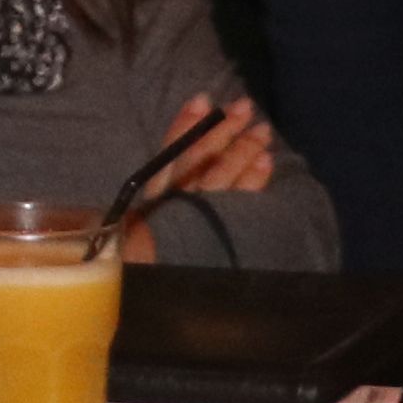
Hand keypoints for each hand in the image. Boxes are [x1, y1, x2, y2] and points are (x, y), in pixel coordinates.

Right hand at [117, 93, 275, 257]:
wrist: (152, 303)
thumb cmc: (139, 265)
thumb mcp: (135, 229)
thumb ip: (152, 195)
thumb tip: (159, 163)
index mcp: (151, 200)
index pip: (169, 154)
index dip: (185, 125)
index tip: (203, 99)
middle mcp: (173, 205)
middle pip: (200, 161)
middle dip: (222, 131)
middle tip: (245, 107)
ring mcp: (197, 219)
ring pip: (222, 178)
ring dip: (243, 150)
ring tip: (263, 130)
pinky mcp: (218, 237)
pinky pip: (240, 205)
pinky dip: (253, 181)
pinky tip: (266, 163)